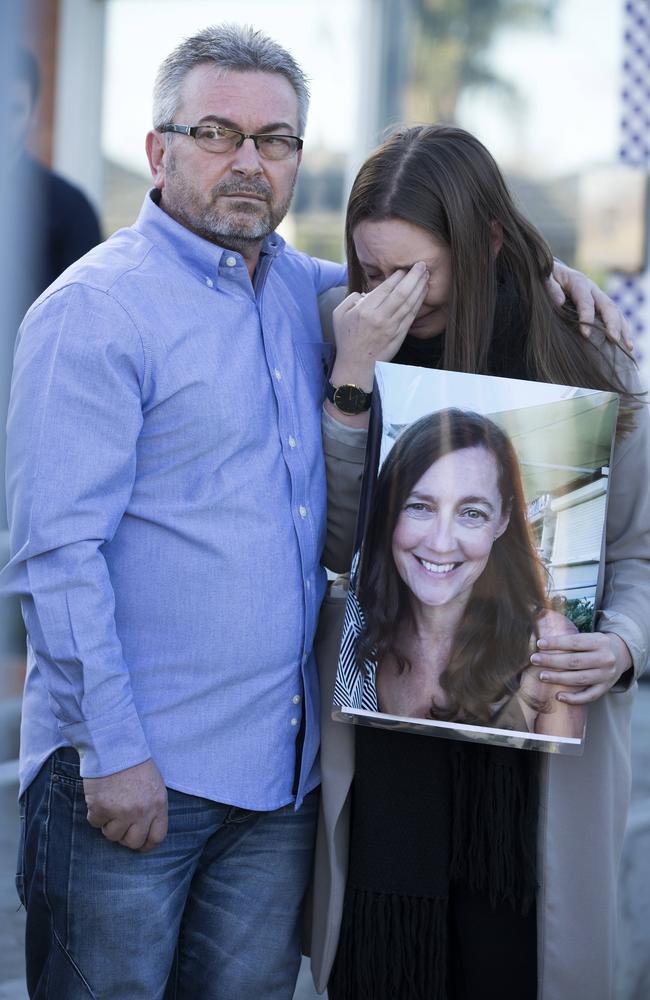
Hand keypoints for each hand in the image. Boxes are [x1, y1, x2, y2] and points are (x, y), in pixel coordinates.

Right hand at [84, 758, 167, 851]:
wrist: (114, 745)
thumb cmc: (135, 763)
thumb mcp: (154, 784)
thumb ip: (152, 807)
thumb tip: (145, 829)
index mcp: (159, 804)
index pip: (157, 837)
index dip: (146, 843)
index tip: (139, 842)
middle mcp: (142, 811)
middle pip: (133, 842)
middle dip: (125, 837)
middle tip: (120, 824)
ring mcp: (121, 811)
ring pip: (112, 835)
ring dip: (108, 824)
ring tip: (110, 806)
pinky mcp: (101, 808)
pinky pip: (95, 823)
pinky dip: (95, 814)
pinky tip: (99, 798)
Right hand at [331, 262, 429, 387]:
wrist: (356, 365)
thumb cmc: (347, 339)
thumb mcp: (339, 314)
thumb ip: (352, 298)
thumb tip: (368, 291)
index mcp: (364, 310)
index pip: (385, 288)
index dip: (397, 276)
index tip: (403, 268)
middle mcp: (380, 318)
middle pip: (401, 293)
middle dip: (414, 277)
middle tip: (422, 265)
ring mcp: (392, 328)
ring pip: (410, 304)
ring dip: (420, 288)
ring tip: (426, 275)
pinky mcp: (399, 336)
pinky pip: (412, 316)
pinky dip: (419, 303)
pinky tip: (423, 293)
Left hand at [530, 630, 631, 704]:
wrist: (621, 655)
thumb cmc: (596, 645)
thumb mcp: (590, 636)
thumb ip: (571, 640)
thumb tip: (542, 643)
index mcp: (599, 642)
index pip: (575, 642)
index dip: (556, 643)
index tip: (539, 644)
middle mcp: (604, 659)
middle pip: (575, 661)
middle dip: (552, 660)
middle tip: (534, 659)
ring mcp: (605, 675)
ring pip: (579, 679)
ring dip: (558, 678)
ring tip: (542, 676)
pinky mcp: (605, 688)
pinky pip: (589, 696)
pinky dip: (573, 698)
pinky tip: (558, 696)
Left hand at [547, 261, 632, 349]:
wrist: (554, 272)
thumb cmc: (547, 278)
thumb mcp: (545, 278)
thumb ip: (550, 287)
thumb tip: (559, 301)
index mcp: (578, 282)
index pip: (586, 301)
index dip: (587, 317)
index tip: (585, 335)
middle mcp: (593, 289)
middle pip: (607, 305)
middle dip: (612, 323)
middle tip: (614, 340)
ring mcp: (599, 297)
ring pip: (615, 311)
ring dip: (623, 328)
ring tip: (628, 347)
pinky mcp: (600, 305)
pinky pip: (615, 316)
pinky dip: (622, 329)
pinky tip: (626, 344)